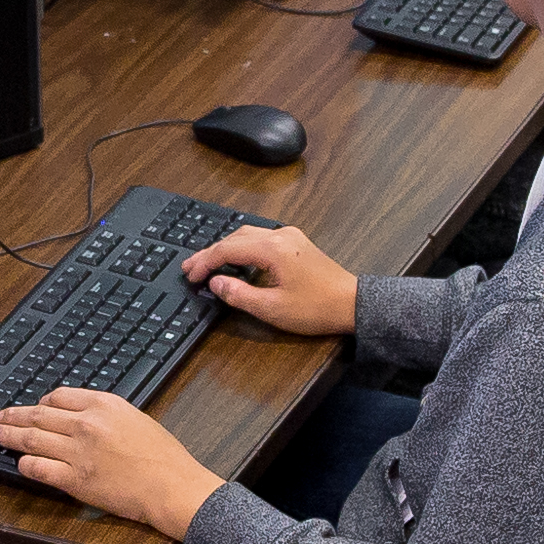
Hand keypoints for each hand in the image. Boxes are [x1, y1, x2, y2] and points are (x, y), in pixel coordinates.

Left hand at [0, 387, 225, 535]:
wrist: (172, 486)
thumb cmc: (162, 457)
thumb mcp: (135, 418)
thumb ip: (106, 415)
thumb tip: (81, 416)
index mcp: (103, 404)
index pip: (58, 396)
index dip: (41, 402)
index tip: (35, 406)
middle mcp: (86, 424)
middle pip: (38, 414)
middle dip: (13, 415)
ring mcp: (77, 452)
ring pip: (31, 439)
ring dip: (9, 436)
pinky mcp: (74, 479)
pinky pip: (38, 468)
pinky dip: (25, 464)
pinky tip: (19, 462)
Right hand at [184, 219, 358, 338]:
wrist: (352, 304)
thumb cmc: (318, 308)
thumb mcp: (272, 309)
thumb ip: (239, 295)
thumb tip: (216, 283)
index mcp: (274, 249)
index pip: (227, 249)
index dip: (204, 262)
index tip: (191, 275)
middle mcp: (281, 236)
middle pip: (235, 237)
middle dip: (210, 252)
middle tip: (191, 268)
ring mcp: (290, 237)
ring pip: (248, 234)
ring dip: (226, 247)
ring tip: (208, 263)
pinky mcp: (297, 243)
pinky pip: (262, 238)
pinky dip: (243, 246)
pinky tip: (235, 259)